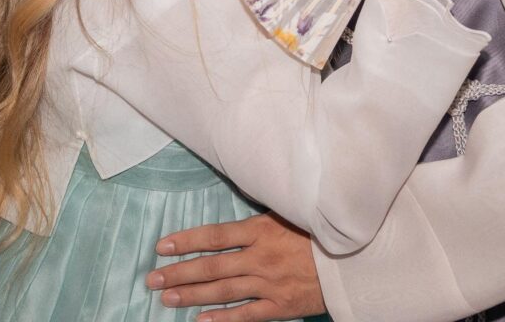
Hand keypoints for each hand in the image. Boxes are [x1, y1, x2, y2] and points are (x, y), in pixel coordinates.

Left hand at [146, 212, 325, 321]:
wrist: (353, 257)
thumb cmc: (320, 228)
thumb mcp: (290, 210)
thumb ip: (263, 211)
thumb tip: (237, 194)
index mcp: (262, 230)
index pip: (215, 236)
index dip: (187, 241)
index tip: (161, 246)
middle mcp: (261, 258)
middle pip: (211, 266)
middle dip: (178, 272)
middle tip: (151, 279)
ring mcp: (269, 284)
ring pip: (222, 291)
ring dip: (191, 295)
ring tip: (166, 299)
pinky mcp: (280, 306)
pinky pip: (246, 316)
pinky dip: (222, 320)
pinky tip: (200, 321)